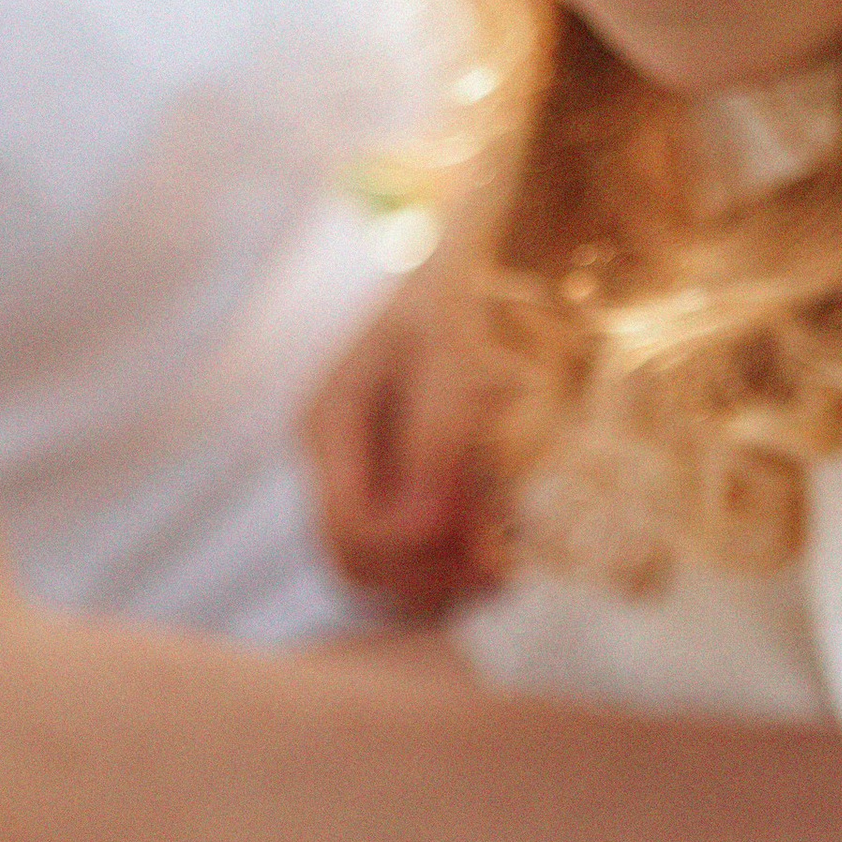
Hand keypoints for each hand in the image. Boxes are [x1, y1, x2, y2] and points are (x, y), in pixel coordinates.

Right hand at [303, 226, 516, 615]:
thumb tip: (426, 532)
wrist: (484, 259)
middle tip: (502, 568)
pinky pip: (424, 558)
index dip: (412, 557)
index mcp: (332, 425)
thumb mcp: (451, 347)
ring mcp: (374, 482)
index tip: (484, 551)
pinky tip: (505, 550)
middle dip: (428, 578)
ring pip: (392, 574)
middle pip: (363, 567)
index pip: (350, 534)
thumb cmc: (464, 288)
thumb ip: (437, 436)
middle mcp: (343, 464)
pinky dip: (461, 566)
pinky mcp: (411, 491)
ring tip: (509, 563)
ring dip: (448, 582)